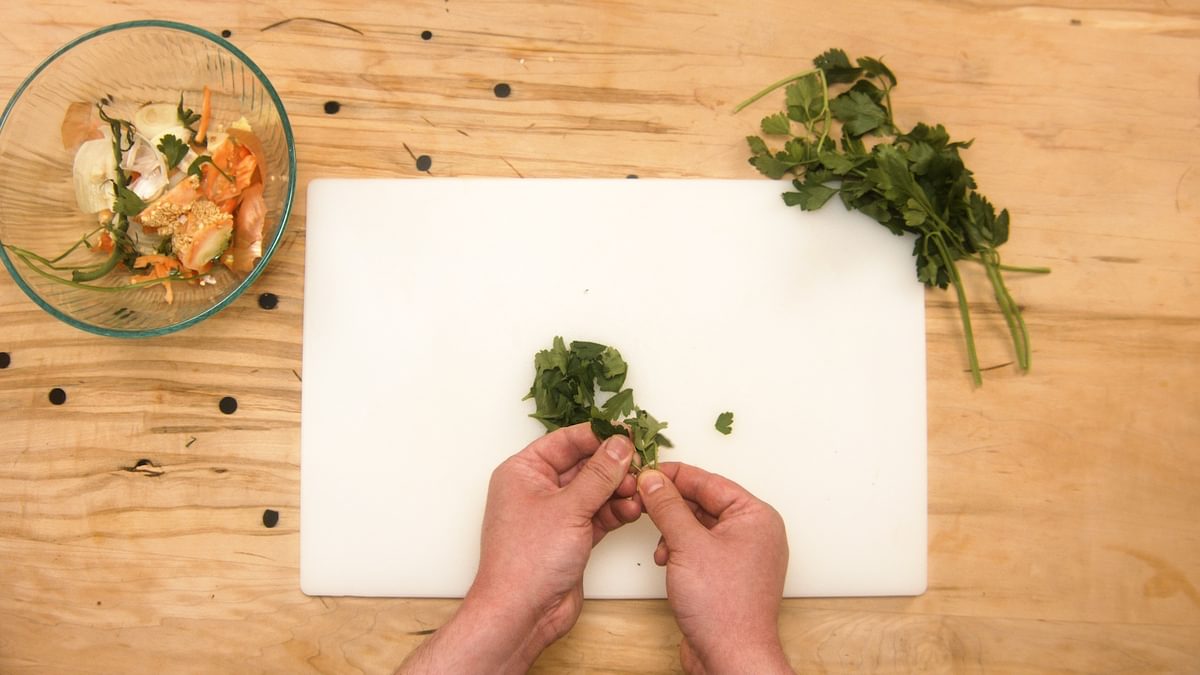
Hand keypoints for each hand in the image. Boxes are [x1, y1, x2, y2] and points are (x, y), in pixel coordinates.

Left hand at [399, 424, 640, 673]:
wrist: (520, 613)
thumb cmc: (526, 561)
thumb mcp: (568, 508)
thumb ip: (599, 475)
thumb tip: (619, 446)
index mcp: (523, 472)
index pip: (565, 441)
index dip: (597, 436)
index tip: (627, 432)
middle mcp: (536, 490)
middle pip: (582, 465)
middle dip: (612, 466)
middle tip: (640, 464)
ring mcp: (554, 515)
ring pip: (594, 491)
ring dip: (617, 490)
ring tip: (637, 491)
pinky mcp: (570, 537)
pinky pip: (597, 514)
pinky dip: (615, 511)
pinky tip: (632, 509)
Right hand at [638, 463, 791, 674]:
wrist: (731, 657)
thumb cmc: (723, 607)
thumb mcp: (687, 545)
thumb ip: (668, 507)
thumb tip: (654, 480)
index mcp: (755, 516)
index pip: (710, 482)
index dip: (675, 475)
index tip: (647, 471)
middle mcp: (754, 532)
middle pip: (704, 502)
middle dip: (671, 505)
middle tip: (641, 500)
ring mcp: (742, 555)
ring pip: (699, 526)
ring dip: (673, 530)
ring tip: (659, 543)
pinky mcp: (728, 575)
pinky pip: (700, 548)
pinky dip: (680, 549)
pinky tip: (666, 560)